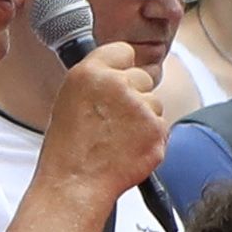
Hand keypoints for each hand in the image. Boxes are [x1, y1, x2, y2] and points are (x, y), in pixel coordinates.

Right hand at [45, 45, 172, 210]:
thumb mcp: (71, 98)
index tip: (122, 77)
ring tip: (118, 137)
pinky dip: (151, 138)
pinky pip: (162, 126)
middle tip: (115, 119)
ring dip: (144, 118)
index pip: (123, 51)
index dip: (123, 66)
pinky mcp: (157, 129)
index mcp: (90, 72)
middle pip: (143, 78)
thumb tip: (123, 73)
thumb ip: (99, 81)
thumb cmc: (70, 145)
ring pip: (154, 103)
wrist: (76, 180)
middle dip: (135, 95)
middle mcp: (117, 84)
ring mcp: (140, 106)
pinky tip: (129, 148)